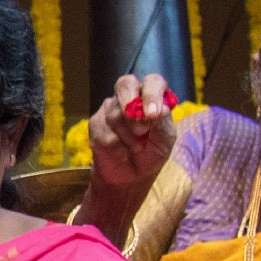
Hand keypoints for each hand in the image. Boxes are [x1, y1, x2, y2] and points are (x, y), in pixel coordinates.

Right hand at [88, 72, 178, 197]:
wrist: (130, 178)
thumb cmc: (151, 154)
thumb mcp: (164, 141)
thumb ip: (163, 123)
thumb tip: (160, 108)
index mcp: (151, 97)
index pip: (152, 82)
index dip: (151, 93)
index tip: (153, 113)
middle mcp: (130, 98)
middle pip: (125, 84)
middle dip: (131, 103)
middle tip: (141, 129)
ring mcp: (111, 109)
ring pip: (115, 114)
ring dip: (129, 137)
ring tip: (135, 148)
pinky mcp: (96, 123)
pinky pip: (104, 131)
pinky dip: (116, 146)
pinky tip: (121, 152)